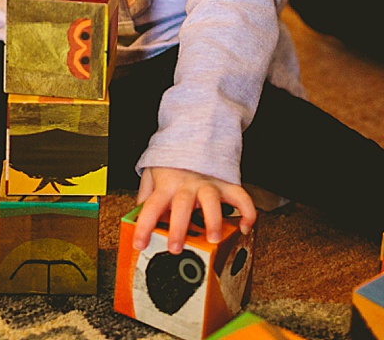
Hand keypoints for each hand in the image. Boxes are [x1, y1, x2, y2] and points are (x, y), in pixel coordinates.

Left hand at [133, 167, 255, 253]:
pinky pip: (241, 197)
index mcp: (167, 185)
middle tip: (176, 248)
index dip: (144, 226)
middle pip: (182, 205)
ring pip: (212, 200)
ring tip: (213, 239)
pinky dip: (247, 212)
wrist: (196, 134)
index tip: (140, 244)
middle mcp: (187, 185)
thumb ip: (145, 197)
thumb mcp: (152, 174)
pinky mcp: (227, 184)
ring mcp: (209, 184)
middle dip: (179, 228)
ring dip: (213, 220)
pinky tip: (245, 228)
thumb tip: (135, 219)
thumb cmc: (172, 162)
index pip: (151, 206)